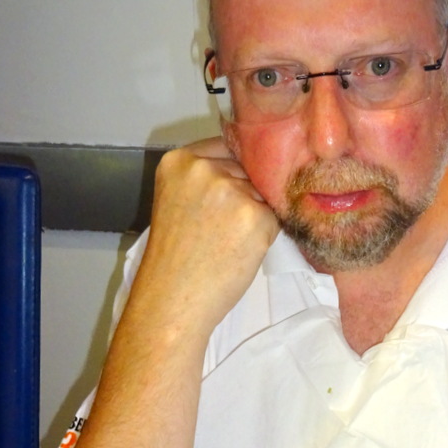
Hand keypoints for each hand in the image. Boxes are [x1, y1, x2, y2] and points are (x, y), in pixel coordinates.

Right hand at [135, 137, 279, 334]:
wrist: (172, 301)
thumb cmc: (174, 258)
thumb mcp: (177, 200)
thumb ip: (206, 177)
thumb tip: (252, 164)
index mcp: (178, 160)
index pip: (226, 147)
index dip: (234, 171)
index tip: (228, 194)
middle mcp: (204, 169)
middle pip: (247, 169)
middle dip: (246, 193)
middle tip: (223, 228)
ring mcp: (230, 191)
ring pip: (263, 193)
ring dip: (256, 215)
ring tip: (227, 242)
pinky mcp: (255, 217)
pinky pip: (275, 218)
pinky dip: (265, 236)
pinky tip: (239, 252)